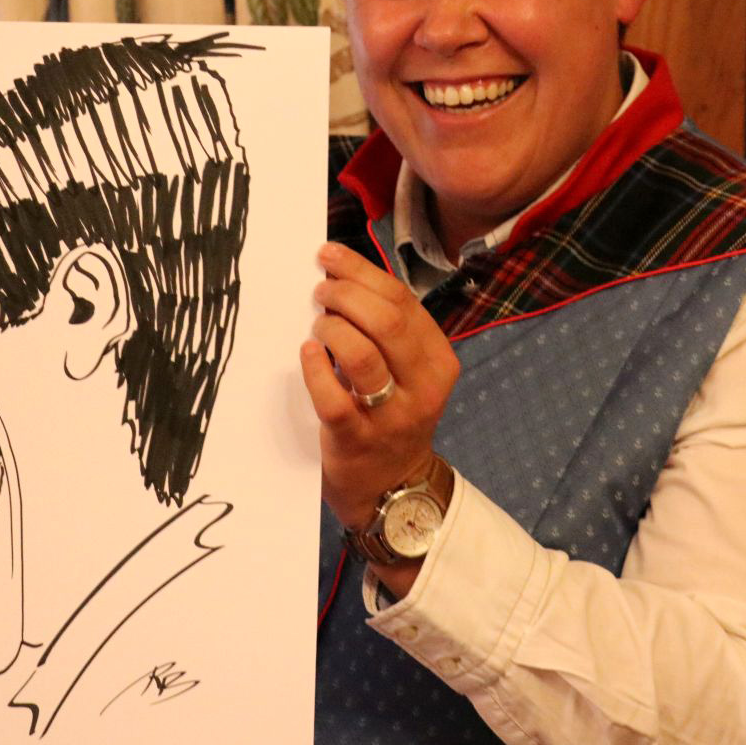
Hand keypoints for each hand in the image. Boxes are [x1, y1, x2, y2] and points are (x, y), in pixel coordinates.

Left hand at [300, 243, 459, 533]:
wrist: (392, 487)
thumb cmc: (392, 414)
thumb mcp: (407, 371)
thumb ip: (386, 329)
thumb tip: (339, 275)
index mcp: (438, 360)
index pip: (402, 301)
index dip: (362, 271)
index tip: (329, 256)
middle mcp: (423, 387)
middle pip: (386, 321)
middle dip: (345, 295)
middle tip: (320, 291)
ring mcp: (392, 416)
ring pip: (362, 355)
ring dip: (331, 328)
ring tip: (317, 326)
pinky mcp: (357, 439)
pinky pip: (333, 396)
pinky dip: (315, 368)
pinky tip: (307, 354)